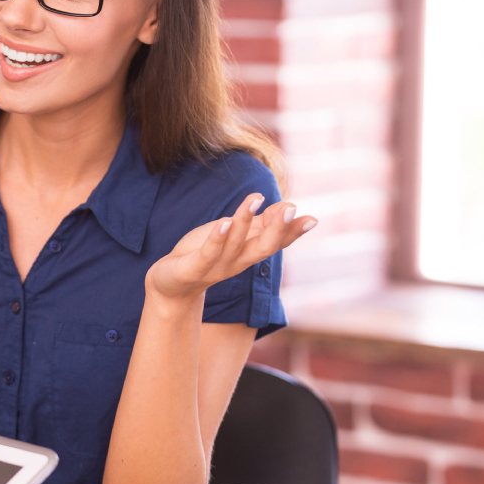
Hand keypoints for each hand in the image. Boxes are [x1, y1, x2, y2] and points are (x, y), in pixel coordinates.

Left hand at [146, 193, 316, 302]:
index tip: (313, 219)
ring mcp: (216, 266)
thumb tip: (289, 206)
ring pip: (235, 244)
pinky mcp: (194, 268)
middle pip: (263, 247)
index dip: (293, 232)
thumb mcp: (235, 237)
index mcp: (248, 254)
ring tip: (255, 198)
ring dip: (245, 221)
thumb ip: (259, 225)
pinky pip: (208, 253)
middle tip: (291, 208)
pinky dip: (217, 238)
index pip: (275, 243)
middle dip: (278, 229)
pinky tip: (224, 221)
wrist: (170, 284)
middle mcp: (237, 262)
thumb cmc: (204, 254)